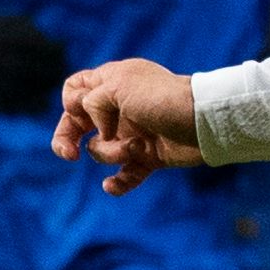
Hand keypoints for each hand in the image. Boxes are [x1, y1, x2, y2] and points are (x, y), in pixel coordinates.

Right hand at [54, 59, 204, 192]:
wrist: (202, 122)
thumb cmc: (162, 99)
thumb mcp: (119, 87)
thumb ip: (92, 101)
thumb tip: (93, 128)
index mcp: (111, 83)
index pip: (74, 90)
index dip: (70, 103)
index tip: (78, 113)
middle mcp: (118, 108)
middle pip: (77, 125)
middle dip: (67, 140)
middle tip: (68, 154)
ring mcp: (131, 133)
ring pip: (100, 152)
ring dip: (112, 153)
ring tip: (136, 146)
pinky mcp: (147, 157)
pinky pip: (123, 175)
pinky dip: (117, 183)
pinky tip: (111, 186)